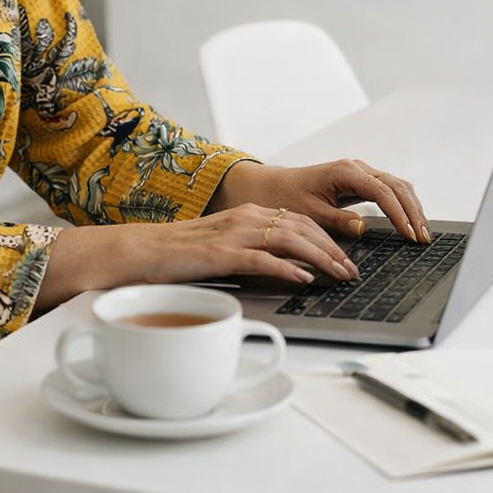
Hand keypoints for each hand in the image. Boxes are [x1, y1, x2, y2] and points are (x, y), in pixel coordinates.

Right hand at [36, 198, 362, 309]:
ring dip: (321, 258)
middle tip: (352, 270)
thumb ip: (251, 251)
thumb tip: (285, 267)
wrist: (140, 251)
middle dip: (333, 249)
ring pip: (290, 239)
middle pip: (302, 227)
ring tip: (340, 275)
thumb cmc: (178, 254)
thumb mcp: (222, 247)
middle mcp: (244, 218)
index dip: (326, 238)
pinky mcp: (221, 253)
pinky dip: (288, 268)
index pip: (298, 220)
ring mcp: (233, 234)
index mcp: (246, 214)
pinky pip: (263, 258)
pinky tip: (304, 278)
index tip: (345, 257)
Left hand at [207, 158, 429, 243]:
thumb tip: (363, 227)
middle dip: (413, 212)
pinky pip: (388, 189)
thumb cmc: (286, 198)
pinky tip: (409, 221)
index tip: (410, 235)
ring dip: (412, 207)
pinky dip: (402, 204)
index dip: (400, 215)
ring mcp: (359, 172)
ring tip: (422, 232)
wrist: (271, 187)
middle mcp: (356, 168)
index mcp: (345, 172)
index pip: (383, 192)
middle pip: (397, 186)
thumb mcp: (309, 213)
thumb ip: (338, 220)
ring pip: (397, 186)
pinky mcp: (359, 180)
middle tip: (424, 238)